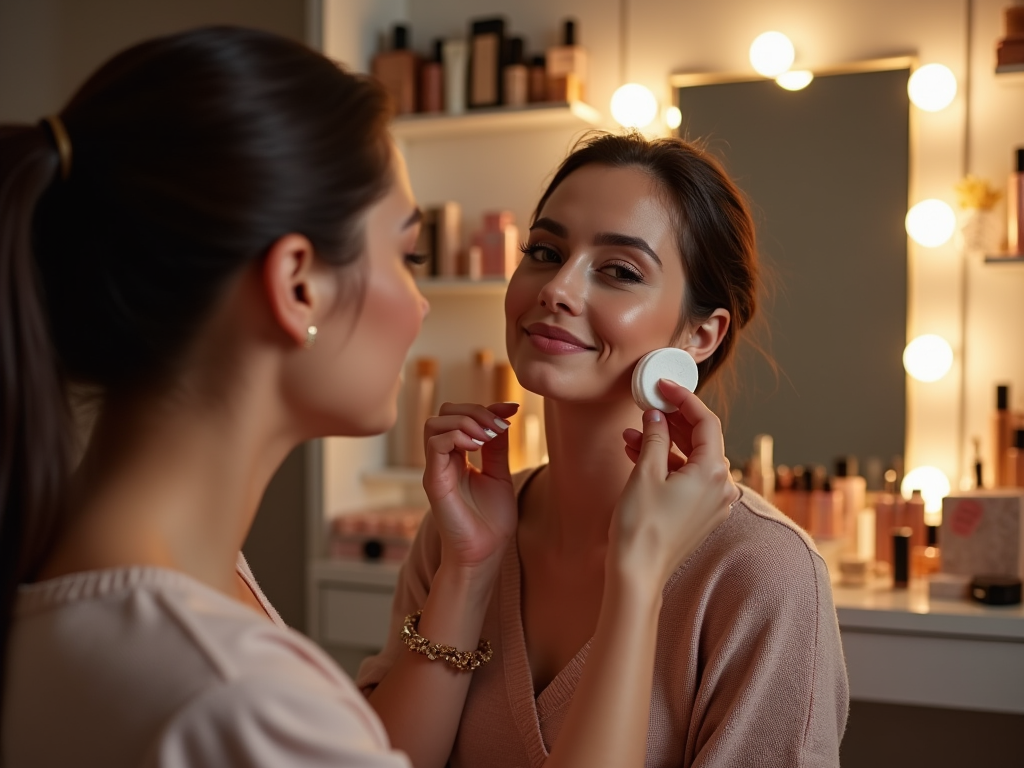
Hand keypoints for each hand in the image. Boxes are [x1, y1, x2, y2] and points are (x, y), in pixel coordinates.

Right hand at [422, 402, 520, 573]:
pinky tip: (478, 447)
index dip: (487, 406)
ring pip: (435, 423)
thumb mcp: (499, 475)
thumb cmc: (491, 522)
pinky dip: (457, 437)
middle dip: (475, 411)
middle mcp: (443, 460)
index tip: (513, 408)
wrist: (484, 554)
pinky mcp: (434, 481)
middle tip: (499, 427)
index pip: (461, 416)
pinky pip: (435, 444)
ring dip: (466, 422)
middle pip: (445, 413)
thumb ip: (497, 447)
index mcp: (458, 457)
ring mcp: (436, 469)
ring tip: (488, 437)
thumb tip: (503, 416)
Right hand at [612, 379, 736, 582]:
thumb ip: (655, 437)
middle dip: (673, 420)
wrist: (638, 573)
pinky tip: (639, 454)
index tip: (664, 386)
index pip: (706, 421)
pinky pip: (688, 478)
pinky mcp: (700, 514)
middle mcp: (721, 487)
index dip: (684, 399)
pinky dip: (667, 464)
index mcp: (713, 473)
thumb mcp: (645, 472)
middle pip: (702, 439)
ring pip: (692, 459)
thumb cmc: (641, 527)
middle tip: (650, 404)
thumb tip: (656, 416)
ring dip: (665, 443)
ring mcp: (713, 502)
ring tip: (634, 432)